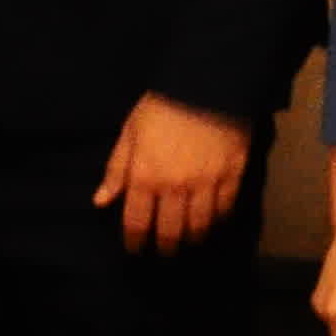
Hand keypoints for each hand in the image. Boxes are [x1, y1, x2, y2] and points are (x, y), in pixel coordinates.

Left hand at [93, 96, 252, 253]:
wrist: (210, 82)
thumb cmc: (164, 106)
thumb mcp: (130, 133)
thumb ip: (116, 170)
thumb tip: (101, 202)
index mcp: (145, 178)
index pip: (137, 224)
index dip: (135, 242)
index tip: (136, 249)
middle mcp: (175, 187)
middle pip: (170, 232)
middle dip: (165, 248)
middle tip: (164, 253)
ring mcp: (207, 183)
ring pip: (200, 226)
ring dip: (193, 238)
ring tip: (189, 241)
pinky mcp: (234, 174)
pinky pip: (226, 208)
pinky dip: (219, 220)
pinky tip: (214, 222)